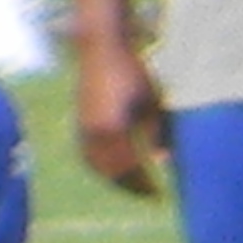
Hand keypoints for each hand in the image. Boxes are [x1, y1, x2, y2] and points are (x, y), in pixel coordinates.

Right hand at [73, 32, 165, 196]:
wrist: (101, 47)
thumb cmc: (131, 71)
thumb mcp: (150, 102)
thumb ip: (158, 132)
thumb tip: (164, 160)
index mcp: (114, 131)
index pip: (129, 170)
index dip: (144, 185)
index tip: (159, 194)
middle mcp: (94, 135)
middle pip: (112, 173)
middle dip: (130, 186)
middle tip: (148, 194)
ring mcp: (83, 130)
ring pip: (97, 167)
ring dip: (114, 179)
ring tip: (131, 185)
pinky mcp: (78, 124)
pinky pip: (88, 156)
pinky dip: (102, 167)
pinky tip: (113, 167)